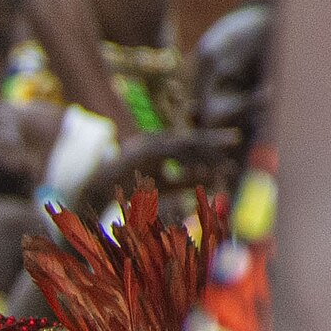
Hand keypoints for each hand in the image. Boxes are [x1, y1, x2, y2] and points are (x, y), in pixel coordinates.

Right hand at [69, 132, 239, 223]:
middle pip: (190, 138)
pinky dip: (187, 159)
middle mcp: (157, 141)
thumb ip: (184, 180)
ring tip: (221, 160)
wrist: (95, 192)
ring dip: (204, 151)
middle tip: (234, 140)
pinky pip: (172, 152)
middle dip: (213, 140)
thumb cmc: (126, 191)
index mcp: (161, 147)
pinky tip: (200, 166)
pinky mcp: (144, 151)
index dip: (211, 144)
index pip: (190, 143)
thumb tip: (210, 178)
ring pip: (184, 143)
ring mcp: (149, 144)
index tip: (232, 144)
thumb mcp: (162, 185)